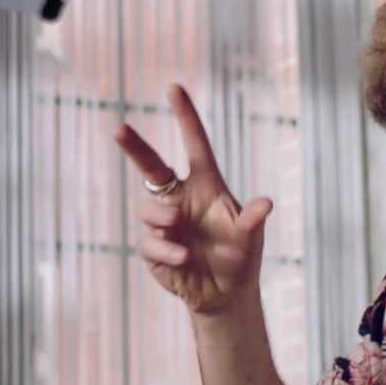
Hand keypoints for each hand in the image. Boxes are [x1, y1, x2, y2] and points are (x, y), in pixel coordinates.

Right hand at [116, 85, 273, 317]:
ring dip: (159, 215)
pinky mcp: (155, 249)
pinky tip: (182, 258)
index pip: (194, 145)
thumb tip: (266, 203)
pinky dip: (165, 248)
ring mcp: (165, 223)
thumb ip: (253, 221)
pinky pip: (150, 242)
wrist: (225, 296)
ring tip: (174, 225)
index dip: (185, 117)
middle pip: (152, 166)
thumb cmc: (240, 258)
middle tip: (119, 129)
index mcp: (205, 185)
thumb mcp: (250, 239)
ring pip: (149, 208)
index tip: (174, 88)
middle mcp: (181, 199)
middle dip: (134, 147)